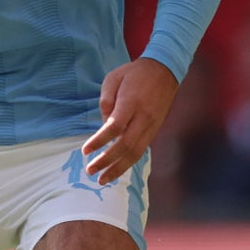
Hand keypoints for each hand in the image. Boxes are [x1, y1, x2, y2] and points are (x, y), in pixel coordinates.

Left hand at [83, 58, 179, 185]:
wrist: (165, 70)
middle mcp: (144, 117)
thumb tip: (103, 125)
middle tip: (90, 171)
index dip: (99, 142)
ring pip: (136, 152)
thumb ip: (106, 101)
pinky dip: (129, 162)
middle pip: (126, 145)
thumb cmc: (134, 73)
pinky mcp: (155, 129)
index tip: (85, 151)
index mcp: (131, 103)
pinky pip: (141, 149)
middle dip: (107, 161)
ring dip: (119, 168)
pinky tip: (117, 169)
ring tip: (103, 179)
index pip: (114, 128)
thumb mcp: (113, 79)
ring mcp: (152, 125)